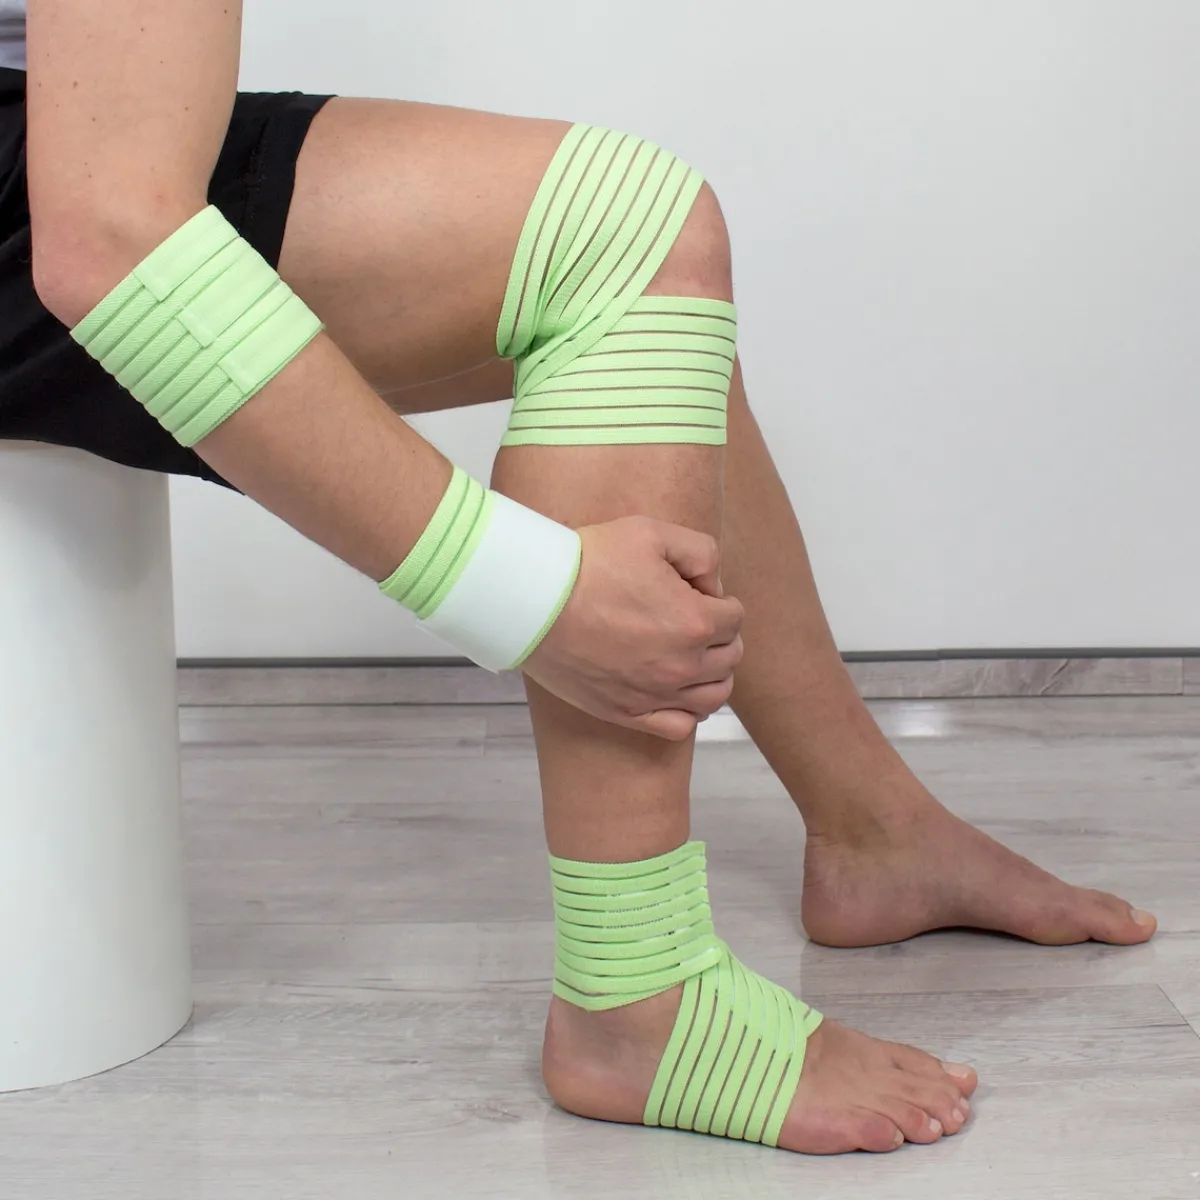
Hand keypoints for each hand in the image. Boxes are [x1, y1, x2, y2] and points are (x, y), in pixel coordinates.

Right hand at [522, 516, 744, 739]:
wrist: (533, 599)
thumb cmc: (588, 562)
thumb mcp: (651, 532)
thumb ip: (700, 552)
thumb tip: (714, 586)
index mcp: (695, 621)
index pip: (734, 617)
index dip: (718, 599)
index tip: (694, 591)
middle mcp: (682, 664)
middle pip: (729, 657)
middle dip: (720, 635)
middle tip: (694, 618)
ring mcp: (655, 693)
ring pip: (713, 697)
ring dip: (713, 675)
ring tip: (693, 656)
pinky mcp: (627, 711)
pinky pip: (679, 726)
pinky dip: (688, 711)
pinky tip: (675, 690)